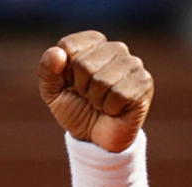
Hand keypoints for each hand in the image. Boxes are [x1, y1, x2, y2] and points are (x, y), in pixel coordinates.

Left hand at [38, 30, 153, 152]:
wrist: (96, 138)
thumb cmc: (76, 109)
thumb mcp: (52, 92)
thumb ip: (47, 70)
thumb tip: (56, 52)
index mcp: (92, 44)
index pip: (68, 45)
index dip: (63, 72)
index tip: (71, 83)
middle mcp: (116, 48)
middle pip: (84, 63)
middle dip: (80, 88)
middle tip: (88, 97)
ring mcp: (133, 64)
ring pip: (101, 80)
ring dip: (95, 100)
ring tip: (101, 103)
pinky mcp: (145, 82)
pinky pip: (118, 94)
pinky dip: (110, 108)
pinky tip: (114, 109)